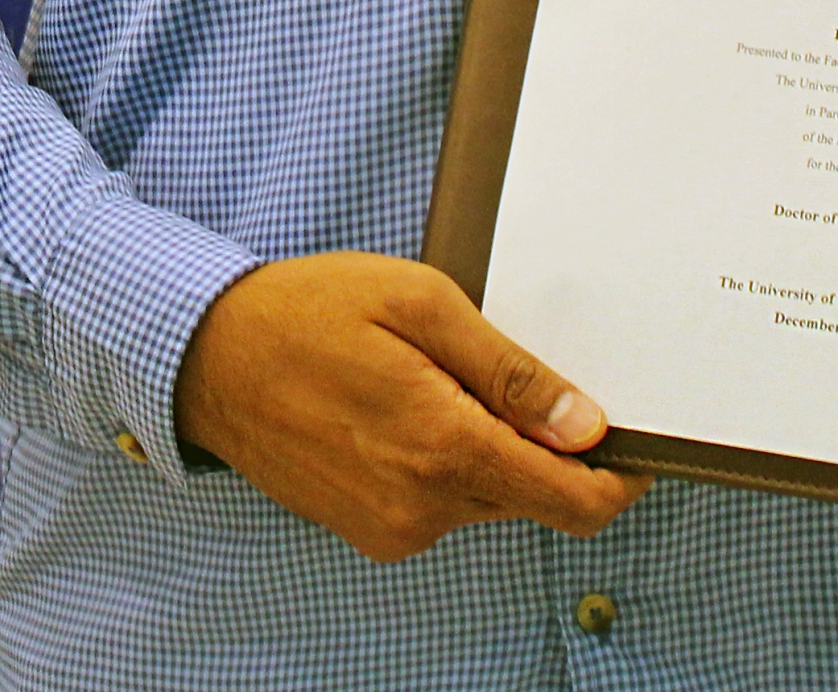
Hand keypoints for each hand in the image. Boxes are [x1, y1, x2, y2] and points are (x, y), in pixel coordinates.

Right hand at [169, 251, 645, 561]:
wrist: (206, 358)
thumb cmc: (305, 312)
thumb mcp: (419, 304)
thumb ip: (510, 372)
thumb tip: (587, 426)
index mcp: (444, 445)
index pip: (576, 500)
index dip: (620, 478)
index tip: (631, 445)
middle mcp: (424, 505)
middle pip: (537, 499)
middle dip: (544, 450)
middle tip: (505, 377)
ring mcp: (394, 527)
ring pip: (489, 501)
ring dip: (488, 453)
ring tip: (433, 383)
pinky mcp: (371, 532)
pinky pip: (443, 507)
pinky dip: (445, 466)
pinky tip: (403, 413)